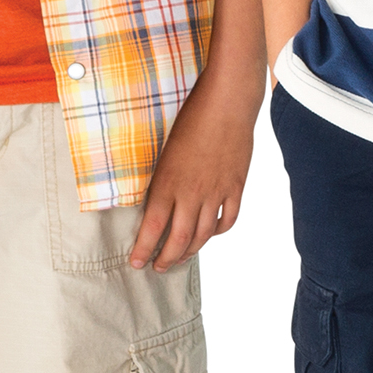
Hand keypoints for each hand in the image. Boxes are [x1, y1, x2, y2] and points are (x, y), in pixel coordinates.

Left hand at [128, 96, 255, 270]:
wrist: (226, 105)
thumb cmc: (189, 121)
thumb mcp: (163, 152)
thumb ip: (159, 181)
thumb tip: (153, 204)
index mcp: (168, 183)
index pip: (153, 227)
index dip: (143, 249)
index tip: (136, 262)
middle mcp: (192, 193)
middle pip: (178, 238)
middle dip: (166, 258)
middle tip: (158, 267)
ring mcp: (217, 191)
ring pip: (203, 234)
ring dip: (190, 250)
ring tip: (182, 257)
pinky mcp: (236, 186)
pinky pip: (228, 219)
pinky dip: (218, 231)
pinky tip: (210, 233)